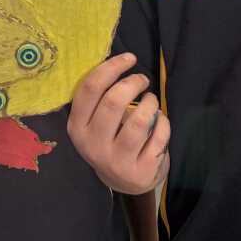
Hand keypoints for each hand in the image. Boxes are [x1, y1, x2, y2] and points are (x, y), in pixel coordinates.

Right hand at [68, 53, 170, 194]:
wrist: (125, 182)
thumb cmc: (111, 140)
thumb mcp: (95, 123)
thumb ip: (99, 98)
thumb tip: (118, 61)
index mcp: (77, 128)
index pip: (89, 89)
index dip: (111, 67)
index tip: (129, 58)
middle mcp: (93, 146)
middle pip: (113, 101)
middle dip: (133, 83)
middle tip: (142, 80)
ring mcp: (117, 161)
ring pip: (139, 119)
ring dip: (150, 102)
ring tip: (151, 100)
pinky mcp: (141, 170)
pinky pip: (159, 134)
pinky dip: (163, 121)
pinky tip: (159, 120)